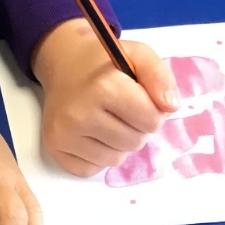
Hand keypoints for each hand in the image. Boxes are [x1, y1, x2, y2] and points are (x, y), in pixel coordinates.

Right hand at [32, 18, 178, 175]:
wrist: (64, 64)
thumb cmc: (104, 63)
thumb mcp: (138, 55)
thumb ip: (160, 78)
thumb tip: (170, 108)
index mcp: (103, 87)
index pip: (152, 120)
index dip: (153, 110)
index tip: (141, 98)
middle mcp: (79, 113)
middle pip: (135, 142)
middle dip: (136, 128)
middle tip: (122, 109)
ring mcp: (64, 133)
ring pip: (115, 159)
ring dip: (119, 144)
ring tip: (107, 120)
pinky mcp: (54, 148)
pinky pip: (92, 169)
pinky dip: (98, 156)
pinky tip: (91, 133)